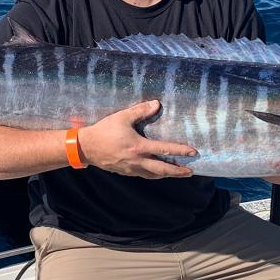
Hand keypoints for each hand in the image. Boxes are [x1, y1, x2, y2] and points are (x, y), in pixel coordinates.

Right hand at [78, 100, 196, 178]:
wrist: (86, 147)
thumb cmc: (104, 131)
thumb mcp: (122, 117)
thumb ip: (140, 111)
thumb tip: (157, 104)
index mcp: (139, 147)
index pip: (165, 149)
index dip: (180, 151)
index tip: (193, 152)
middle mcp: (138, 161)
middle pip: (163, 169)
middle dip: (178, 171)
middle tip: (190, 172)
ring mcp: (131, 168)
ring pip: (153, 175)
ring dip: (166, 174)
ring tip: (176, 173)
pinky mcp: (125, 172)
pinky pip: (143, 175)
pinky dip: (153, 174)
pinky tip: (156, 172)